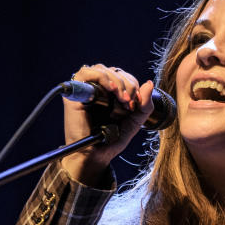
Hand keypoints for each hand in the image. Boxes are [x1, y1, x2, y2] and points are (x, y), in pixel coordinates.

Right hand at [62, 64, 155, 185]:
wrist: (96, 155)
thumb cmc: (112, 140)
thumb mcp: (134, 122)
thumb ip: (145, 105)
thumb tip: (149, 83)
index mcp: (112, 94)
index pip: (124, 76)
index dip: (133, 85)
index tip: (135, 104)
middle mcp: (99, 89)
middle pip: (115, 71)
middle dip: (127, 85)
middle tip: (129, 103)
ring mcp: (87, 90)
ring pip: (102, 69)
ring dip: (116, 81)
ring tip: (121, 99)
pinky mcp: (75, 94)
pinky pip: (85, 73)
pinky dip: (101, 77)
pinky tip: (111, 89)